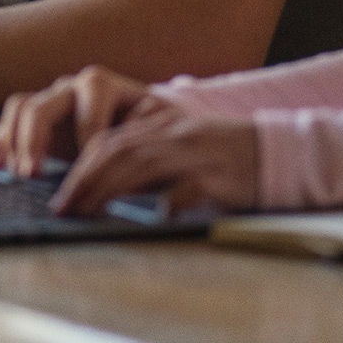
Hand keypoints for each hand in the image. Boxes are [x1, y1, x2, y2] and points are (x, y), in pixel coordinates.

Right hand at [0, 65, 165, 177]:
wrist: (143, 119)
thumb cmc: (151, 126)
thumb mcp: (157, 126)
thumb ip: (145, 132)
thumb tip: (129, 143)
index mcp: (101, 85)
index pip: (88, 107)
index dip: (87, 139)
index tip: (92, 170)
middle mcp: (70, 88)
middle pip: (41, 105)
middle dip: (34, 142)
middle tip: (33, 175)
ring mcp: (49, 101)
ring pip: (19, 109)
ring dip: (13, 143)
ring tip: (17, 175)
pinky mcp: (34, 121)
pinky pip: (7, 124)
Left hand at [50, 106, 259, 217]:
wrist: (280, 153)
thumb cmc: (227, 159)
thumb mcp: (182, 151)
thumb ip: (149, 163)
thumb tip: (105, 188)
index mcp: (164, 126)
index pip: (111, 141)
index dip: (81, 167)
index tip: (62, 194)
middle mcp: (175, 134)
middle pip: (118, 151)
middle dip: (85, 180)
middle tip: (63, 208)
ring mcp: (197, 153)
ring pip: (143, 165)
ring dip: (109, 190)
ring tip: (88, 213)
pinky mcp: (220, 175)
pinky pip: (189, 187)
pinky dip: (170, 201)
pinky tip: (155, 217)